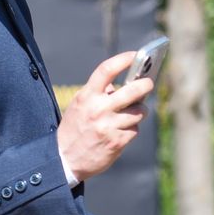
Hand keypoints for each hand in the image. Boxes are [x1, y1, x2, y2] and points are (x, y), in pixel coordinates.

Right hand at [57, 51, 152, 181]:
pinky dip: (132, 128)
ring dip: (139, 111)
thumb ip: (98, 92)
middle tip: (148, 83)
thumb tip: (124, 82)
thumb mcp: (80, 105)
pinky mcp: (117, 142)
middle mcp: (98, 110)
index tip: (136, 55)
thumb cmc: (75, 128)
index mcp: (87, 96)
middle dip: (146, 85)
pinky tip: (122, 130)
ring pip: (138, 112)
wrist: (65, 159)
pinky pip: (135, 129)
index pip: (106, 70)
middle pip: (133, 91)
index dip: (123, 59)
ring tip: (133, 112)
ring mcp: (109, 127)